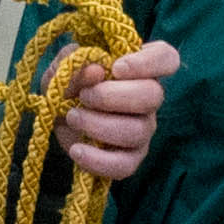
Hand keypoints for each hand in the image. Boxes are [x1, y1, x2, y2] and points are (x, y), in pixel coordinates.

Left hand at [54, 39, 174, 182]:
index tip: (116, 68)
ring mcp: (142, 130)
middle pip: (153, 95)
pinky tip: (77, 150)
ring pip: (137, 131)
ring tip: (72, 117)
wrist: (58, 118)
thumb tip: (95, 71)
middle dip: (112, 96)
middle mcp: (148, 99)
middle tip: (83, 97)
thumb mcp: (63, 68)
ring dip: (99, 125)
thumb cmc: (69, 85)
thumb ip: (76, 64)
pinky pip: (125, 165)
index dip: (148, 62)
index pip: (166, 58)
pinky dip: (98, 160)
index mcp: (139, 68)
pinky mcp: (130, 158)